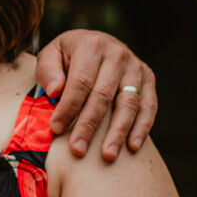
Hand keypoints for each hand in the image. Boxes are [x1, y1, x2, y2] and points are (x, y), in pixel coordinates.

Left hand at [37, 30, 156, 160]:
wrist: (95, 42)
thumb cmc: (67, 56)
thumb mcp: (51, 55)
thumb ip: (48, 71)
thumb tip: (54, 91)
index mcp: (91, 46)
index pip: (80, 82)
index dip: (68, 107)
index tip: (56, 129)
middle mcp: (117, 54)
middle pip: (103, 95)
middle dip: (89, 125)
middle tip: (77, 150)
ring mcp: (136, 66)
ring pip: (128, 103)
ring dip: (118, 131)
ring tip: (108, 155)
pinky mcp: (148, 78)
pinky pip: (149, 105)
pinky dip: (142, 127)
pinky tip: (133, 146)